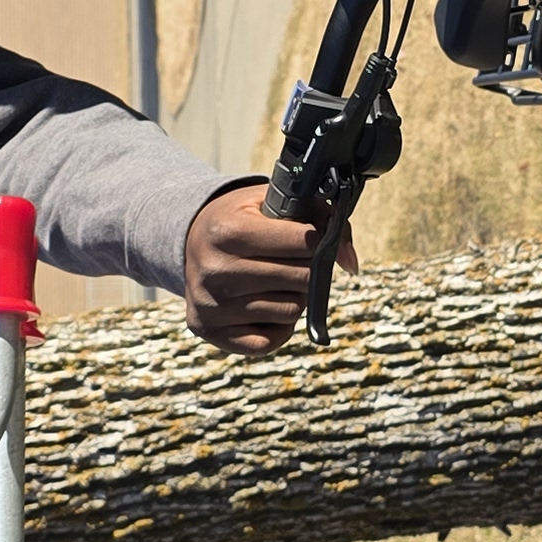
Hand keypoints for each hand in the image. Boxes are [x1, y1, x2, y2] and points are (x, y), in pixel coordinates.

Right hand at [183, 185, 356, 353]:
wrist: (190, 238)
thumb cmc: (244, 218)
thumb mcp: (274, 201)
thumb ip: (321, 218)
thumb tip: (351, 264)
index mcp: (228, 231)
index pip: (304, 241)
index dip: (317, 239)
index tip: (312, 237)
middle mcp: (215, 270)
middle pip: (302, 279)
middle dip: (307, 268)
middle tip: (291, 260)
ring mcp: (210, 304)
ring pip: (292, 311)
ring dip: (293, 297)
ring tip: (272, 279)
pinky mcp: (209, 330)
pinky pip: (270, 340)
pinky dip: (276, 324)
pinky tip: (261, 303)